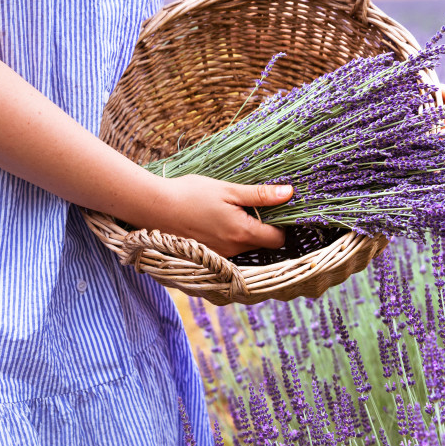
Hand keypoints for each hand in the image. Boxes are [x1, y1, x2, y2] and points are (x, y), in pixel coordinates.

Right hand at [157, 175, 293, 257]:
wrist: (155, 207)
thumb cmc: (191, 195)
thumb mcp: (228, 190)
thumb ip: (260, 195)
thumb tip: (289, 193)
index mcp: (242, 233)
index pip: (277, 239)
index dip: (281, 224)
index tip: (274, 208)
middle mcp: (234, 250)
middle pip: (263, 244)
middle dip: (264, 227)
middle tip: (252, 205)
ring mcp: (221, 255)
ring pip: (247, 247)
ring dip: (246, 231)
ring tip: (232, 210)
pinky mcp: (210, 255)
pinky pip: (231, 249)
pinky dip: (231, 236)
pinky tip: (219, 220)